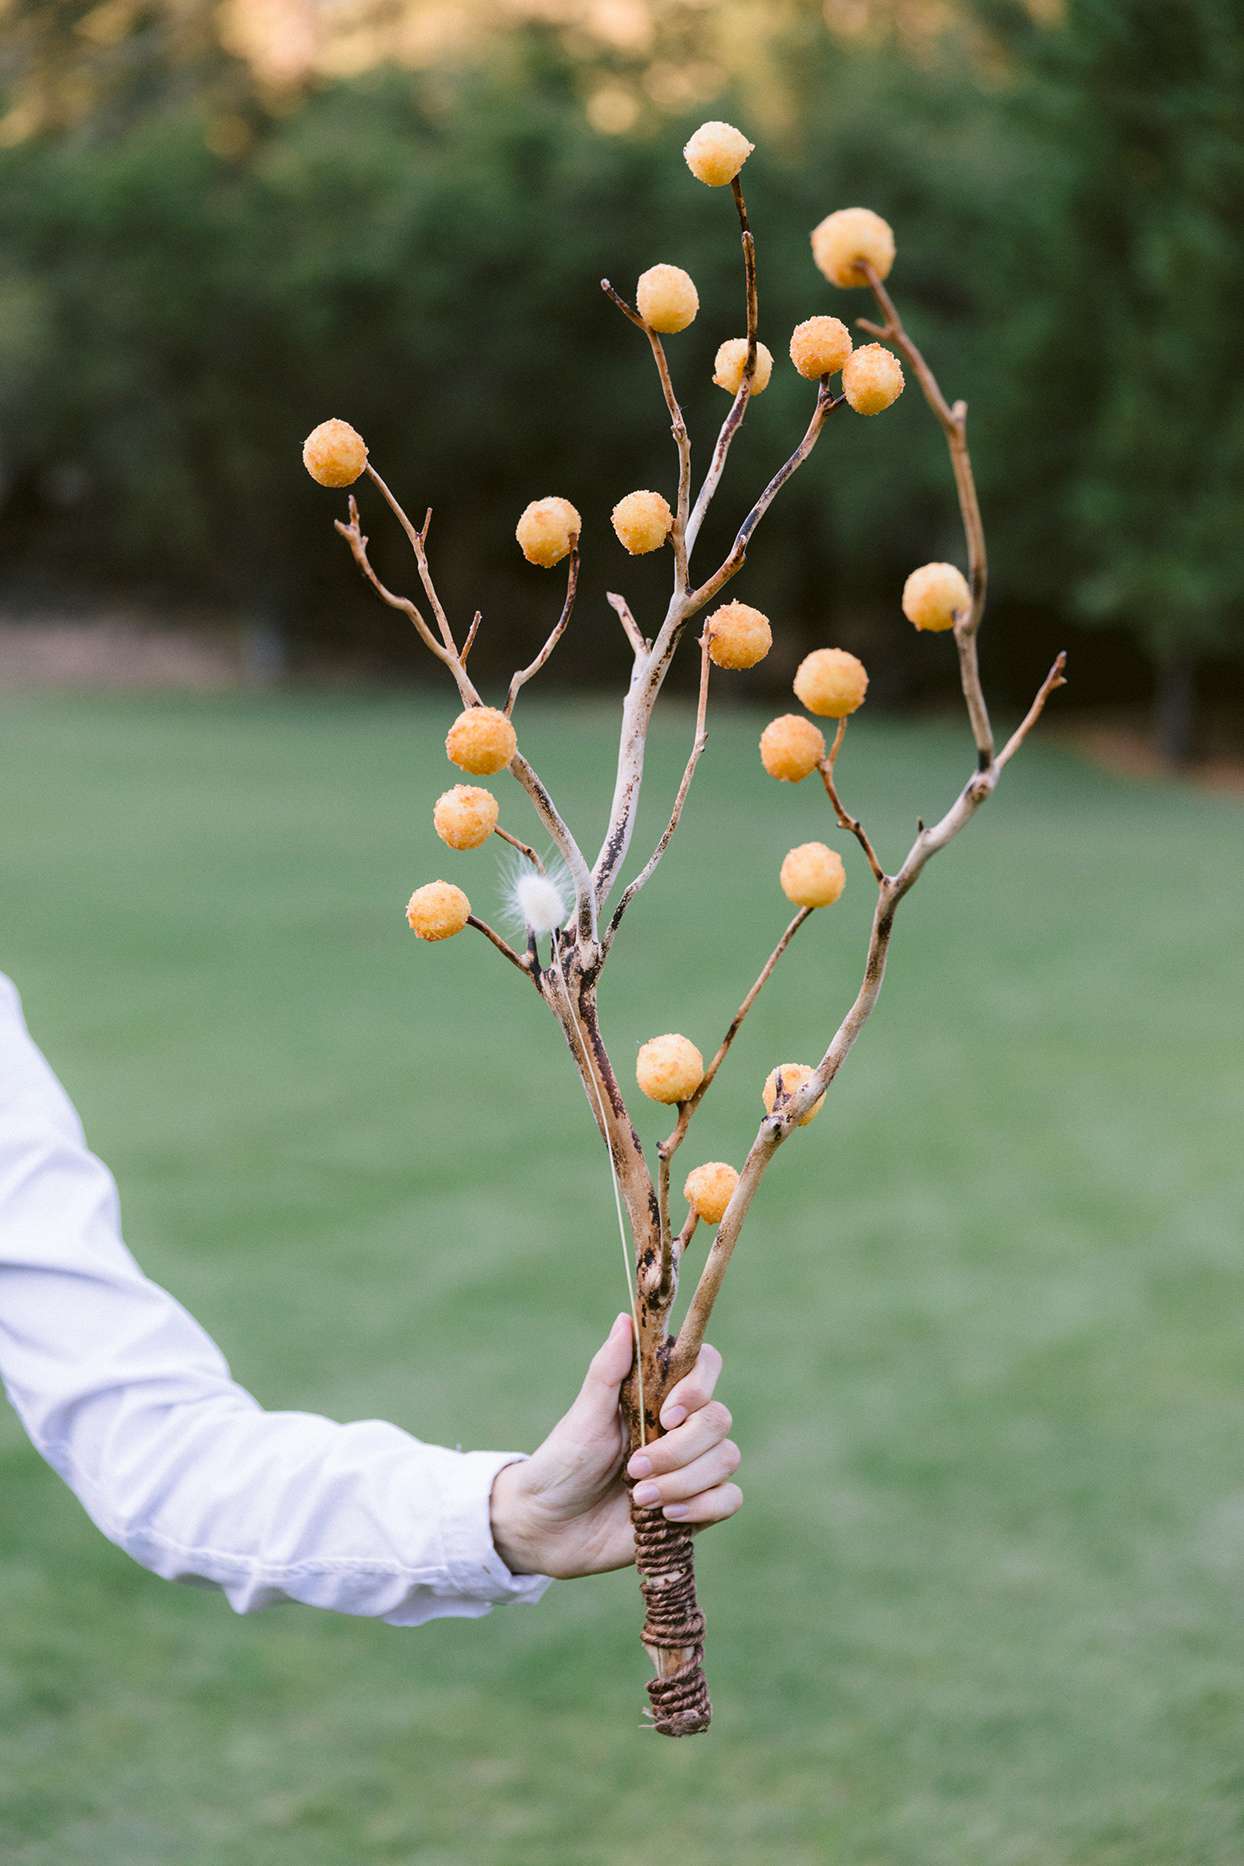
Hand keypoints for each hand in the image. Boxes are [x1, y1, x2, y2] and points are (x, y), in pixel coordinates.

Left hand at [489, 1312, 741, 1578]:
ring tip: (639, 1497)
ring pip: (726, 1459)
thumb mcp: (583, 1418)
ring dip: (683, 1481)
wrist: (550, 1528)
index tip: (668, 1413)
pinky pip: (730, 1499)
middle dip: (679, 1449)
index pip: (706, 1365)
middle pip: (719, 1419)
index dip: (699, 1385)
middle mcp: (682, 1426)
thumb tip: (625, 1318)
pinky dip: (703, 1506)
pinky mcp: (697, 1506)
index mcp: (658, 1394)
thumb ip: (608, 1371)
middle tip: (633, 1468)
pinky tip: (668, 1516)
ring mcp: (692, 1466)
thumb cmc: (564, 1463)